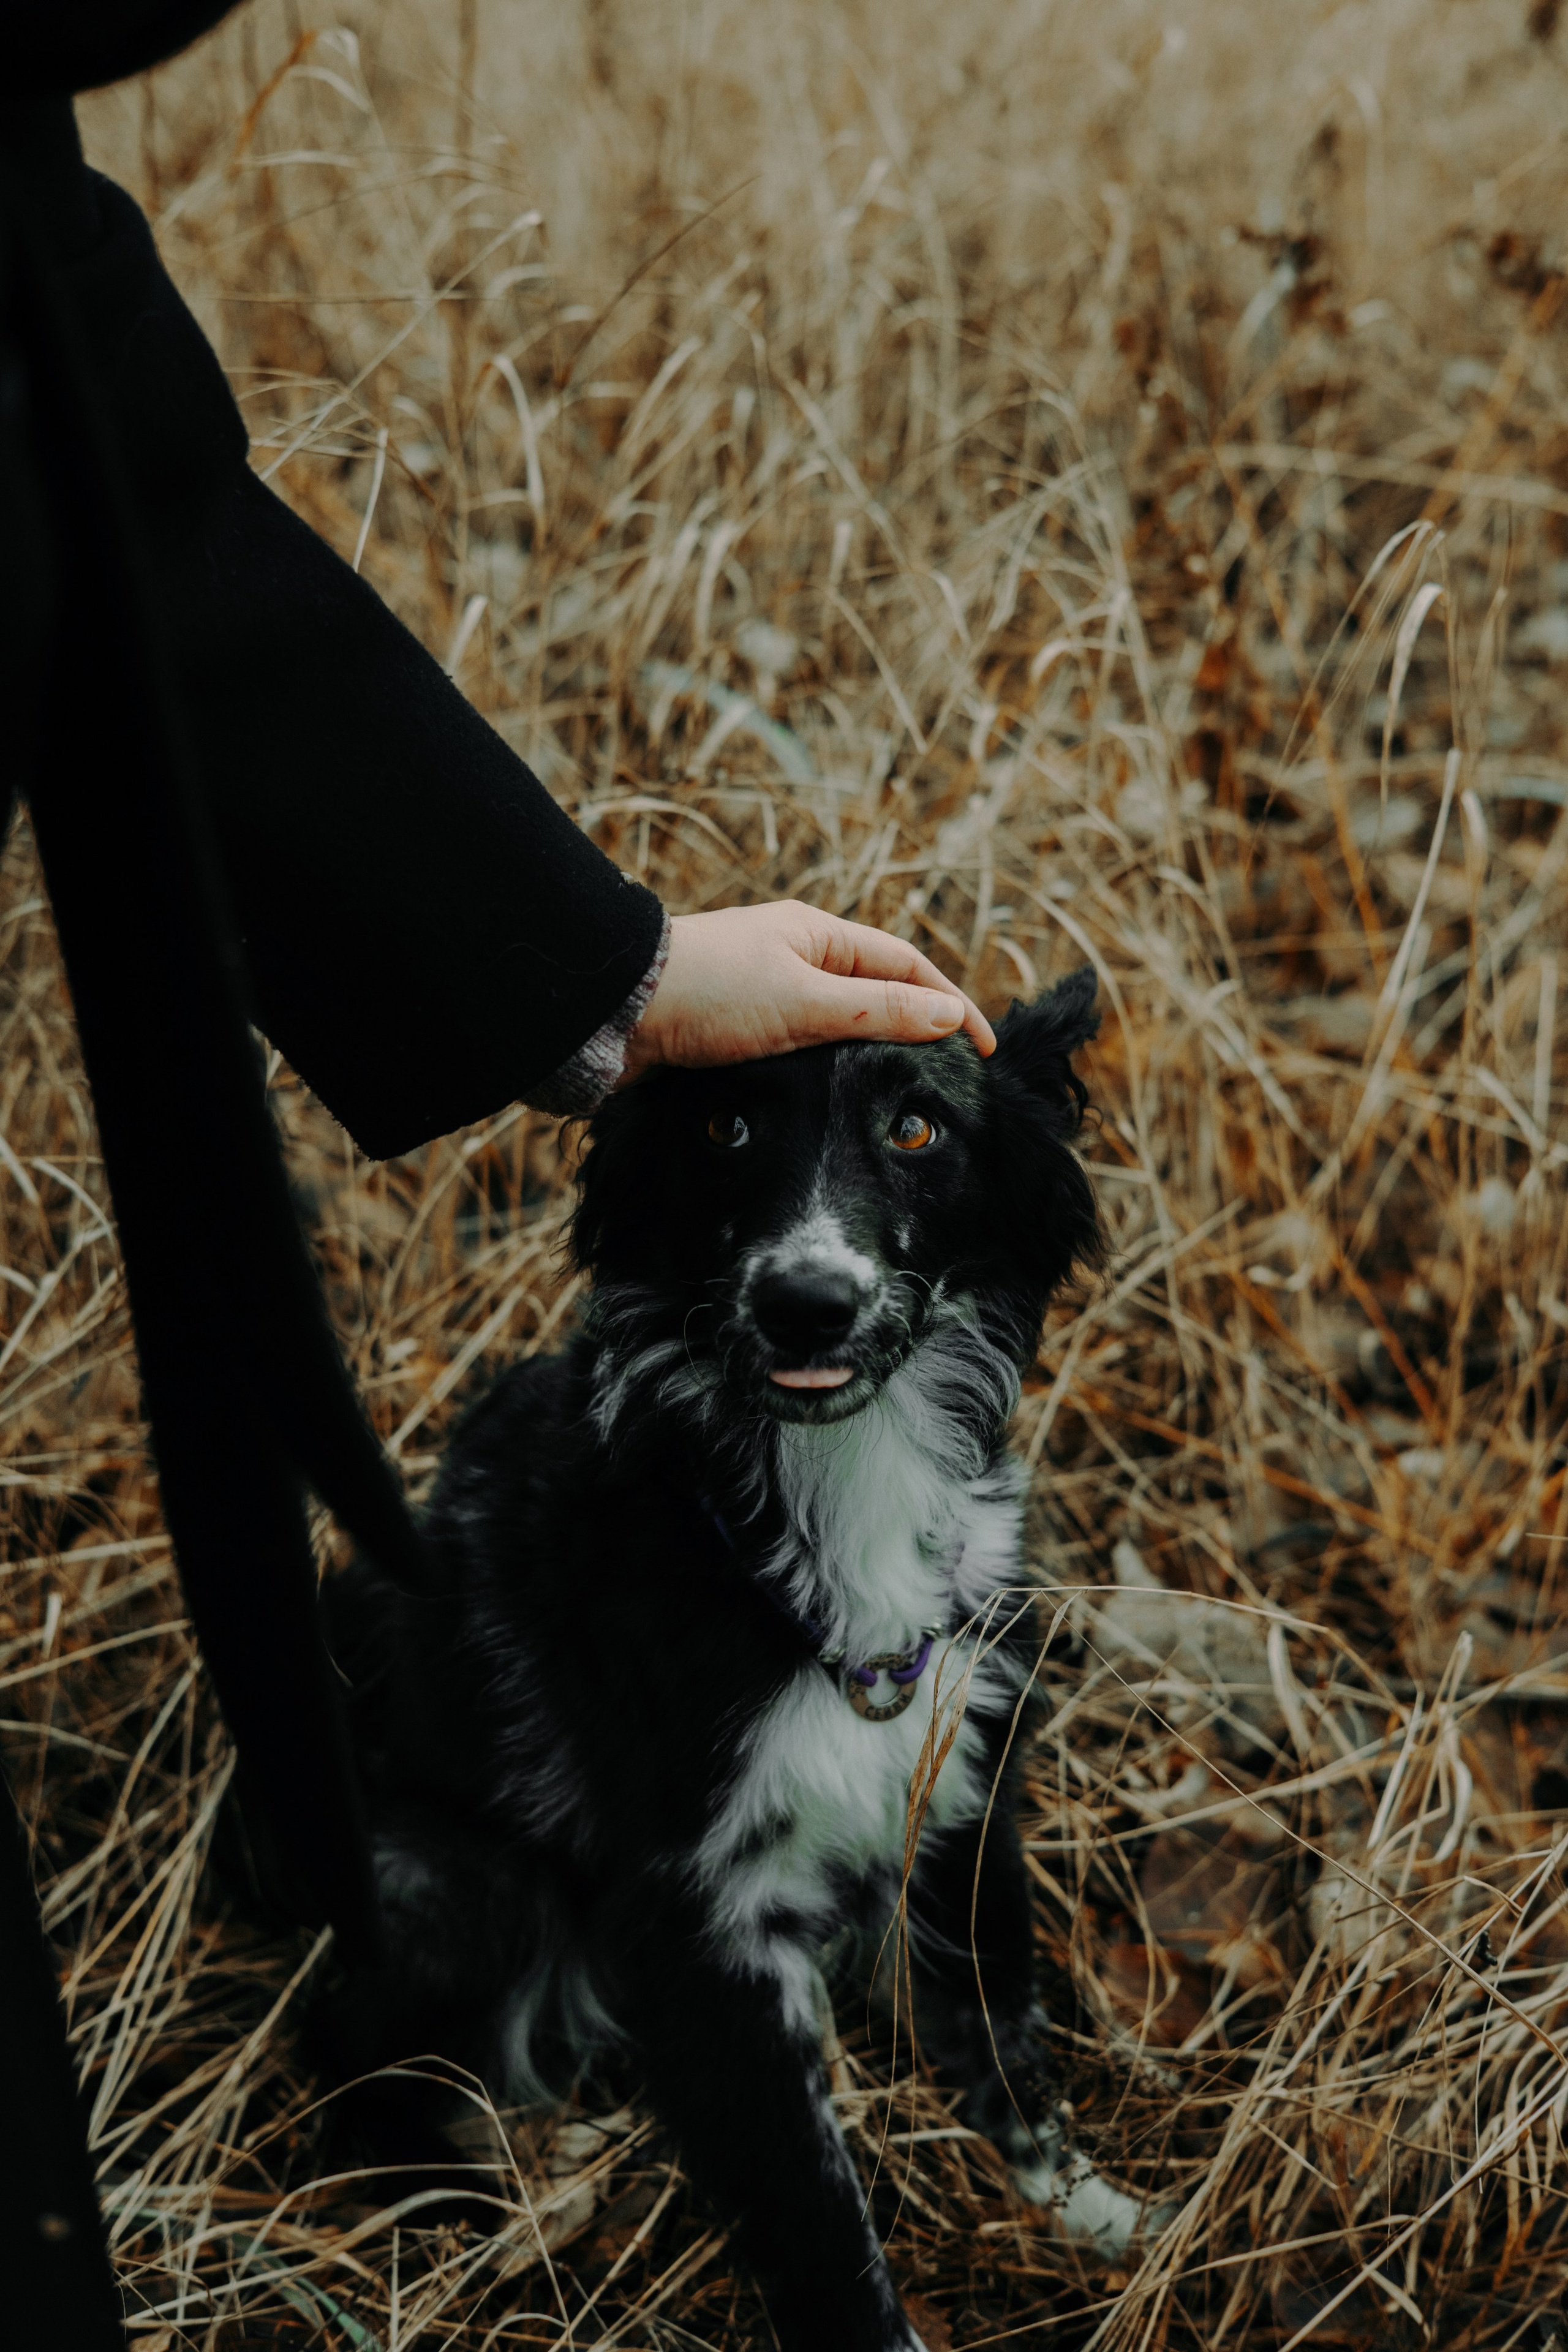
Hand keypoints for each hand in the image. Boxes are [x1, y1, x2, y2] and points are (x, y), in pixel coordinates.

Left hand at [621, 903, 995, 1082]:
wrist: (610, 1012)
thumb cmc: (705, 992)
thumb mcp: (803, 1001)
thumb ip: (876, 1010)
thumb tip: (947, 1016)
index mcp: (816, 934)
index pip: (905, 965)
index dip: (948, 1003)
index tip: (982, 1047)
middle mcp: (793, 957)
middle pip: (874, 992)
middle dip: (914, 1027)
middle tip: (946, 1075)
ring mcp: (763, 993)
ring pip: (835, 1024)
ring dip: (868, 1052)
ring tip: (899, 1093)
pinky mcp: (732, 1030)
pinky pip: (797, 1048)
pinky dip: (825, 1070)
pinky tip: (832, 1099)